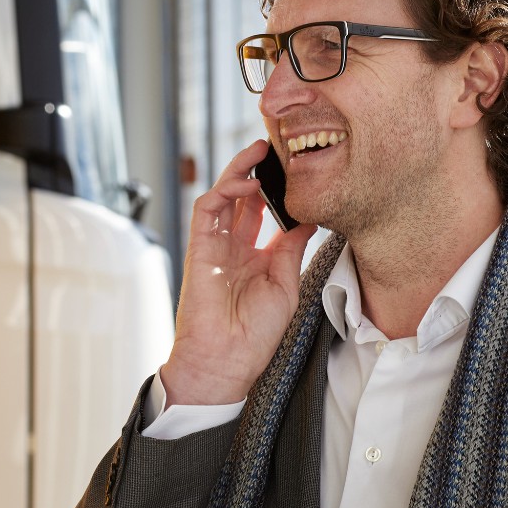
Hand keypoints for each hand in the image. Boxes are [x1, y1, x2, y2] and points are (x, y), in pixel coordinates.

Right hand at [162, 139, 317, 405]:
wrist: (227, 361)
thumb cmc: (254, 333)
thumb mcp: (285, 283)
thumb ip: (292, 246)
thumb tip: (309, 215)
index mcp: (253, 255)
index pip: (262, 210)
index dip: (276, 187)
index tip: (295, 169)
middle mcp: (232, 245)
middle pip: (242, 196)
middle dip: (258, 169)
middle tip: (277, 147)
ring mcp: (214, 244)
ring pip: (223, 194)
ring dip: (240, 170)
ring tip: (261, 151)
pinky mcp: (199, 246)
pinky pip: (207, 208)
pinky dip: (225, 189)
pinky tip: (246, 181)